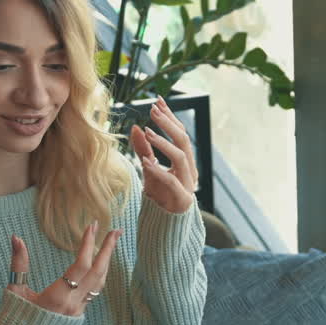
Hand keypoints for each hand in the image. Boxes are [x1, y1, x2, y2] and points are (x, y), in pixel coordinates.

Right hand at [7, 222, 121, 315]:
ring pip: (99, 283)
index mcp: (57, 297)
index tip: (92, 226)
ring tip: (111, 243)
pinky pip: (94, 292)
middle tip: (115, 230)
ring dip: (106, 261)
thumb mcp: (14, 292)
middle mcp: (73, 305)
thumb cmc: (14, 322)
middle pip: (98, 272)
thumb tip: (17, 238)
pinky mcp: (78, 316)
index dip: (88, 244)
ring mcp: (78, 311)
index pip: (80, 265)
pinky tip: (99, 265)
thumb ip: (18, 264)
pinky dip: (99, 275)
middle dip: (108, 250)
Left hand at [130, 96, 197, 213]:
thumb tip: (135, 127)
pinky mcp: (182, 198)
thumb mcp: (149, 168)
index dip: (171, 116)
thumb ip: (144, 149)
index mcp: (186, 160)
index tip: (158, 100)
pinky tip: (145, 161)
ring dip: (163, 143)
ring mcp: (188, 183)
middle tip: (152, 109)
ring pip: (181, 156)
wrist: (166, 224)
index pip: (181, 133)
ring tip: (147, 132)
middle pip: (184, 140)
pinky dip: (158, 170)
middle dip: (169, 123)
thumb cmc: (160, 195)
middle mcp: (190, 169)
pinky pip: (171, 180)